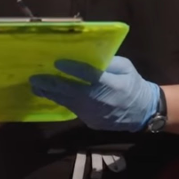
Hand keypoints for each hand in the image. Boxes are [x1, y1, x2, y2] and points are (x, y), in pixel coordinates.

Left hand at [30, 56, 159, 132]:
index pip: (90, 76)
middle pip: (72, 91)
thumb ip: (109, 62)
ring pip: (69, 102)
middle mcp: (101, 101)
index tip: (57, 62)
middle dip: (52, 84)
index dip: (73, 70)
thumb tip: (89, 56)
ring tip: (36, 85)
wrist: (143, 113)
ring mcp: (94, 114)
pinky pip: (72, 109)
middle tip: (35, 77)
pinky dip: (60, 101)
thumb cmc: (134, 85)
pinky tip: (49, 94)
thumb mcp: (127, 67)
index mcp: (112, 85)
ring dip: (51, 93)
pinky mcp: (90, 122)